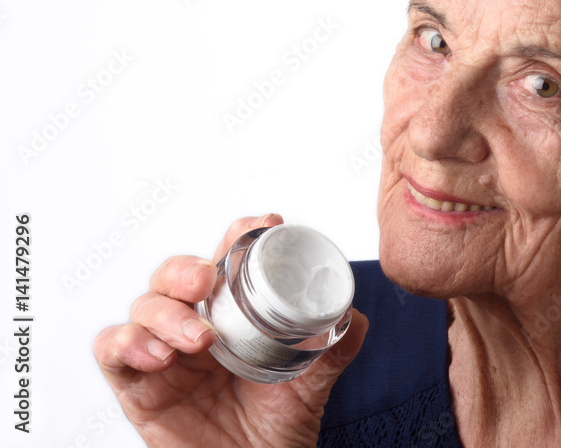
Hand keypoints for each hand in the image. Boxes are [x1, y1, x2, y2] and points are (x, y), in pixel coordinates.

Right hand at [93, 214, 367, 446]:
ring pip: (145, 306)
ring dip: (165, 314)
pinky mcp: (139, 386)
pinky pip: (113, 350)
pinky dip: (127, 343)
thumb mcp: (312, 384)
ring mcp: (166, 353)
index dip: (241, 235)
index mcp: (237, 313)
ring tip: (198, 340)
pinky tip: (158, 356)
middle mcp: (197, 323)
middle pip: (176, 274)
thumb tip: (356, 317)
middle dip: (187, 268)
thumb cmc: (277, 428)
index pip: (230, 258)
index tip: (266, 224)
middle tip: (206, 282)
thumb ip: (333, 349)